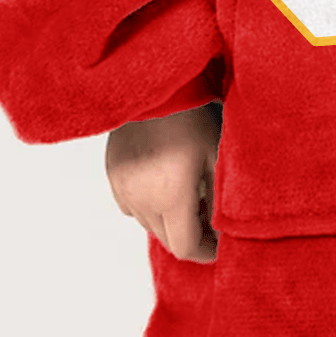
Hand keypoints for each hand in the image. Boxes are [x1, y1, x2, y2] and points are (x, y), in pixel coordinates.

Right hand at [105, 103, 220, 262]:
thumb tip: (222, 231)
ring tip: (189, 193)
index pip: (185, 247)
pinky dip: (149, 204)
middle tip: (209, 215)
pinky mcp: (113, 174)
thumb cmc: (194, 116)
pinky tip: (165, 181)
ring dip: (168, 219)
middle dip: (189, 234)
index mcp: (170, 197)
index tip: (220, 244)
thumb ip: (219, 202)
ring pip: (148, 223)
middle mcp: (141, 199)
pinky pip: (132, 204)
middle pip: (166, 239)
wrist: (157, 85)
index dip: (206, 251)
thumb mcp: (217, 158)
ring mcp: (123, 187)